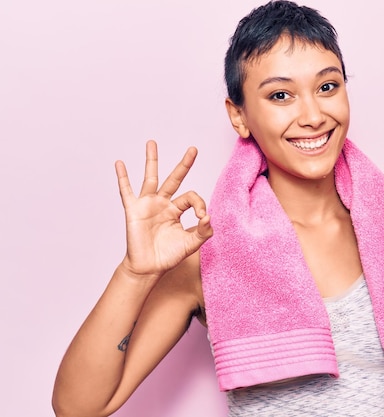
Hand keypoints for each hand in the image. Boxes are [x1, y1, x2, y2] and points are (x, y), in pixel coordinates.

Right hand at [115, 140, 212, 280]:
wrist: (149, 268)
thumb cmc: (168, 255)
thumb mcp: (191, 244)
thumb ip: (203, 231)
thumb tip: (209, 217)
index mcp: (177, 210)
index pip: (191, 197)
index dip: (200, 204)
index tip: (203, 217)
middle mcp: (163, 204)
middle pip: (175, 179)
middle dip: (184, 164)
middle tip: (194, 149)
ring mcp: (148, 204)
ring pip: (151, 178)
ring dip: (152, 160)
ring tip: (152, 142)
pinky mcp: (134, 210)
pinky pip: (126, 191)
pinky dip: (122, 178)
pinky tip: (120, 164)